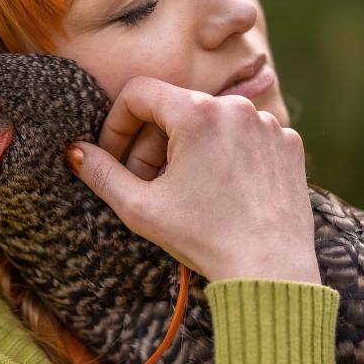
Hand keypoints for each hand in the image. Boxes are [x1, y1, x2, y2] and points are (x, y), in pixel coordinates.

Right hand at [69, 76, 319, 284]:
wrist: (270, 271)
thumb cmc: (204, 239)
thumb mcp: (139, 207)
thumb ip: (101, 172)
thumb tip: (74, 152)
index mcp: (197, 112)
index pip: (139, 93)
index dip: (117, 124)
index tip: (114, 157)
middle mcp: (236, 106)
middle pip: (175, 108)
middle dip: (152, 143)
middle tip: (146, 183)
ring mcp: (267, 123)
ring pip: (210, 121)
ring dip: (188, 149)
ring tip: (186, 192)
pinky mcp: (288, 143)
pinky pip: (244, 135)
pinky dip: (226, 155)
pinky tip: (222, 192)